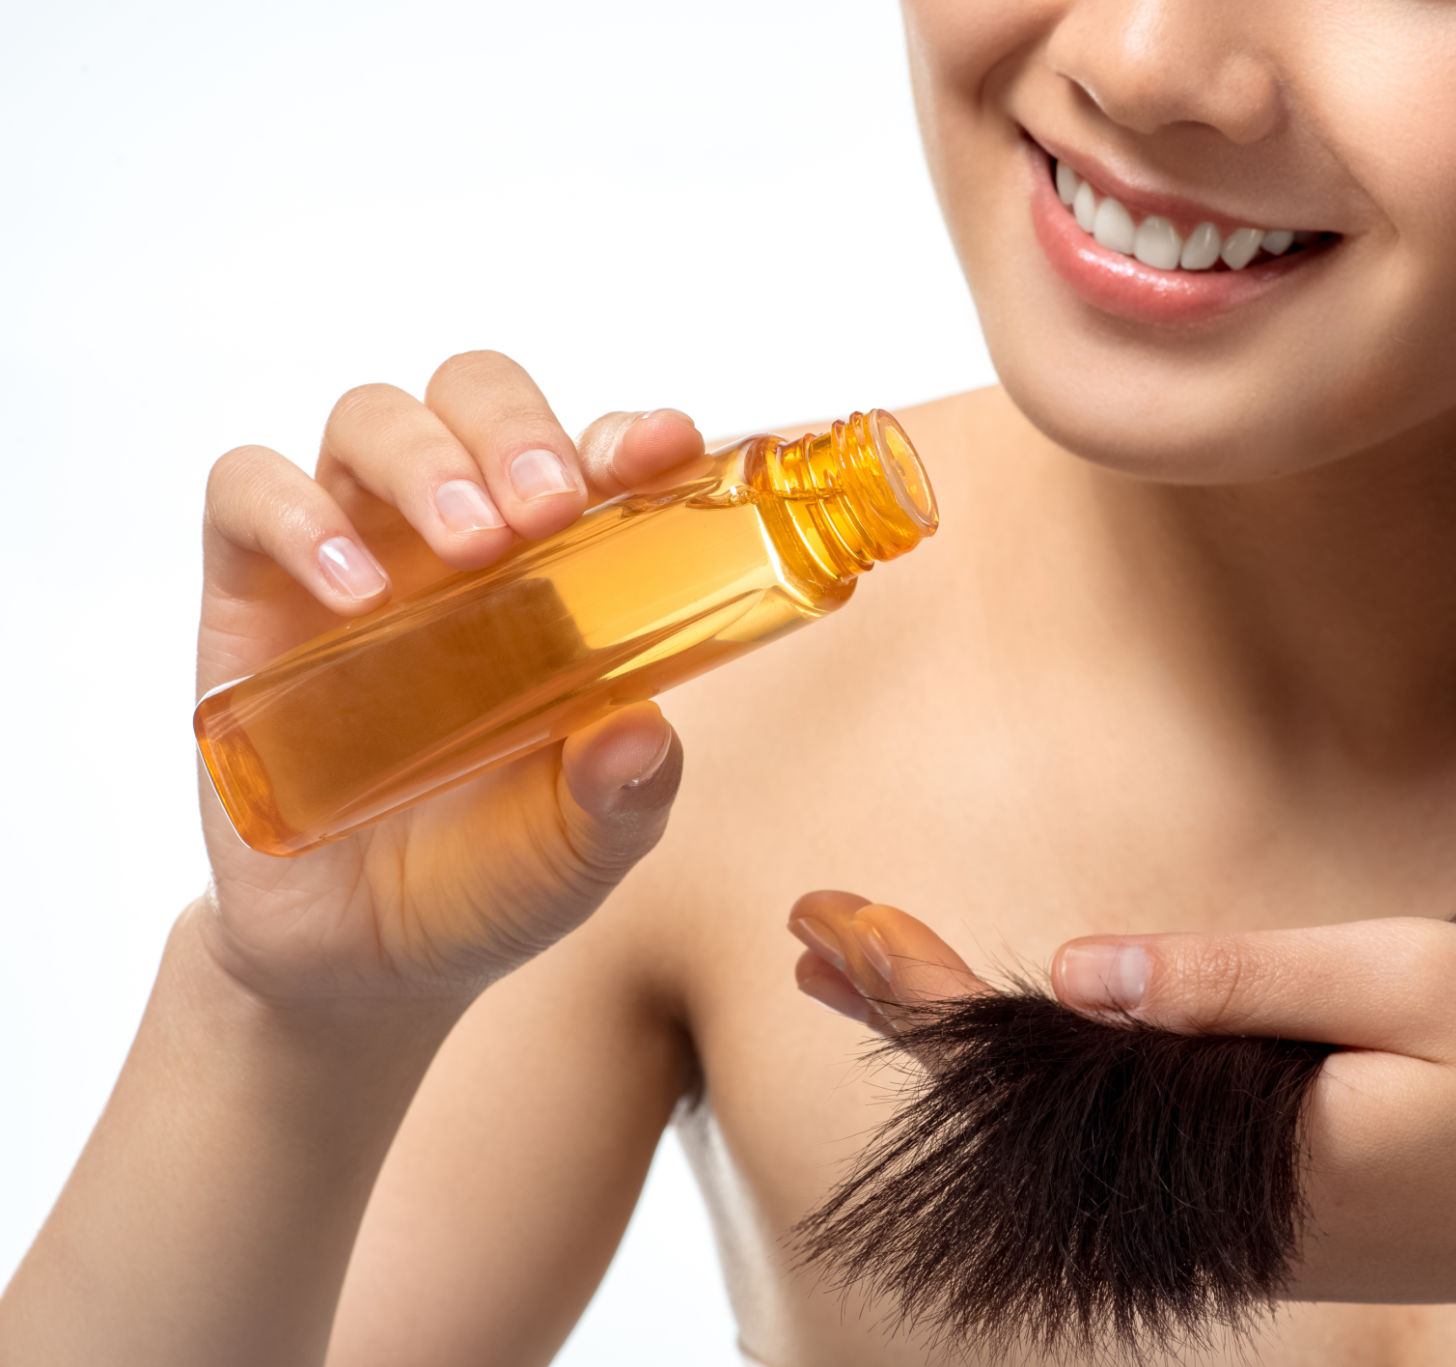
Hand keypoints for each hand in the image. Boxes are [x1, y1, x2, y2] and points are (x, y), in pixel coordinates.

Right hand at [195, 351, 700, 1007]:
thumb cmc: (494, 874)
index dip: (633, 433)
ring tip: (466, 545)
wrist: (364, 957)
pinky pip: (249, 493)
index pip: (598, 456)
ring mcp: (358, 553)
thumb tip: (641, 733)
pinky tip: (353, 590)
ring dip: (424, 458)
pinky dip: (297, 515)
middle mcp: (461, 540)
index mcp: (564, 571)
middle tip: (548, 509)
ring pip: (372, 419)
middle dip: (516, 427)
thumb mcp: (585, 849)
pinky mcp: (254, 593)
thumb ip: (625, 796)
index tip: (668, 449)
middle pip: (476, 395)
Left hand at [784, 894, 1455, 1326]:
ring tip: (872, 971)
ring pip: (1070, 1128)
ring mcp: (1239, 1226)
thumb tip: (1078, 973)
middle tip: (815, 935)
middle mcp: (1211, 1203)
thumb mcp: (1413, 983)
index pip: (1035, 1064)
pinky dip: (1059, 1079)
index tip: (831, 927)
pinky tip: (1021, 1031)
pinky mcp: (1270, 1225)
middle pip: (1026, 1105)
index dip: (924, 991)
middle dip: (918, 1012)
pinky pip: (1132, 1148)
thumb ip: (1240, 982)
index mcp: (1239, 1139)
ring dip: (975, 1047)